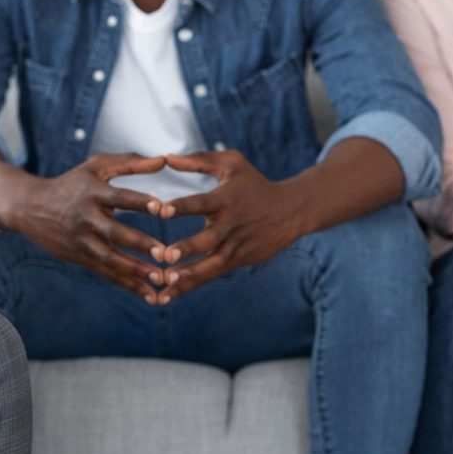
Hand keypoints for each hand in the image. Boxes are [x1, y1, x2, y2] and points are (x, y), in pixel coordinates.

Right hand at [11, 153, 166, 302]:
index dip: (140, 202)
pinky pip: (106, 273)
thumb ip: (131, 162)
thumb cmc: (72, 183)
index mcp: (94, 193)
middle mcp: (87, 218)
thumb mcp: (97, 166)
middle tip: (165, 253)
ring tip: (160, 279)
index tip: (162, 208)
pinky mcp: (81, 257)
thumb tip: (164, 159)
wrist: (29, 207)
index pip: (120, 197)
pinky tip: (149, 294)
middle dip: (140, 244)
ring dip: (135, 271)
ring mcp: (82, 240)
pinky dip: (127, 284)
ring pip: (110, 259)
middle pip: (115, 233)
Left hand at [153, 151, 303, 303]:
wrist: (291, 212)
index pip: (202, 202)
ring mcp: (235, 246)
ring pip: (211, 264)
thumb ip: (199, 160)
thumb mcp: (233, 163)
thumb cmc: (255, 184)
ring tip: (166, 282)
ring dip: (189, 275)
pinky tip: (167, 295)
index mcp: (226, 199)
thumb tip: (166, 158)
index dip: (182, 206)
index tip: (161, 210)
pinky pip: (211, 275)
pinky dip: (190, 285)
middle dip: (188, 248)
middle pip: (208, 239)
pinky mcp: (237, 262)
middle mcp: (230, 225)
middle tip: (166, 256)